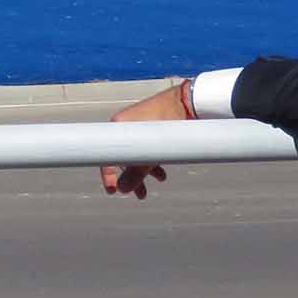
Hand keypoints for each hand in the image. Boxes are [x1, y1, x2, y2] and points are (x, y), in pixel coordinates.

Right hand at [100, 83, 184, 198]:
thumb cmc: (168, 122)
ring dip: (146, 171)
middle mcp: (125, 126)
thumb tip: (123, 189)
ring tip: (159, 181)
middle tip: (139, 194)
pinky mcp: (151, 127)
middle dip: (132, 178)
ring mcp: (138, 126)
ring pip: (137, 154)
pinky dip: (153, 161)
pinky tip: (162, 172)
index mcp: (119, 127)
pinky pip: (147, 148)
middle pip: (123, 157)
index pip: (108, 155)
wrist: (189, 103)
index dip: (109, 175)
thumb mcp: (151, 154)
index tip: (113, 190)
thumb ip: (135, 174)